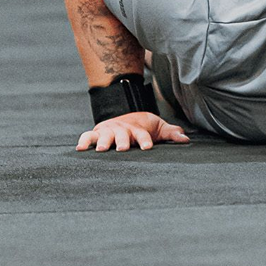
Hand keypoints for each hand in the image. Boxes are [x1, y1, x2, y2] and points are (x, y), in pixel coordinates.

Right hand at [76, 112, 190, 151]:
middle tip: (122, 148)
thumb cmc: (143, 126)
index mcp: (138, 130)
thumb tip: (186, 139)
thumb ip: (171, 133)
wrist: (126, 115)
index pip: (143, 135)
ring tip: (100, 150)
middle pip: (122, 135)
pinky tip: (79, 149)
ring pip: (105, 135)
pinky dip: (83, 141)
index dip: (145, 140)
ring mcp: (109, 131)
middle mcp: (123, 130)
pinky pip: (88, 136)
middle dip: (122, 141)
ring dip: (103, 142)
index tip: (147, 147)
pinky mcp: (97, 133)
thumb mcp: (158, 127)